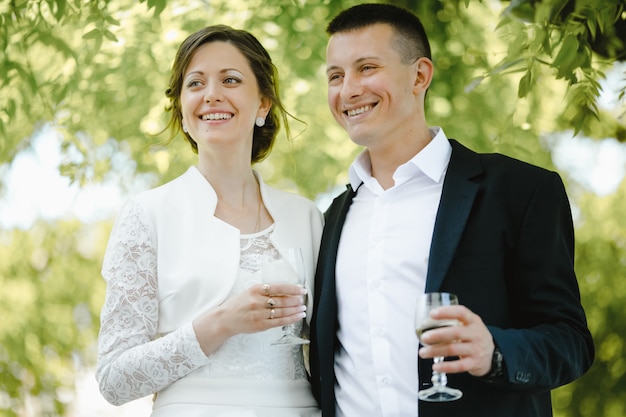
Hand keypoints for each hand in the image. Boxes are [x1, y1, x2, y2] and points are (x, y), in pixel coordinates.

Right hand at [192, 283, 306, 354]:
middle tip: (303, 299)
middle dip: (296, 299)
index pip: (278, 287)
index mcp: (255, 290)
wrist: (225, 319)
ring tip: (303, 308)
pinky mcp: (260, 325)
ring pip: (282, 311)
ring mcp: (259, 314)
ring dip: (295, 309)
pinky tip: (297, 316)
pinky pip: (279, 322)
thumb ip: (265, 291)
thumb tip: (286, 291)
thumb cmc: (238, 304)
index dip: (292, 288)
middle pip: (282, 299)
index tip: (301, 289)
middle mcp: (257, 301)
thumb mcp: (249, 292)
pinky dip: (291, 319)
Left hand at [418, 305, 493, 376]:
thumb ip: (453, 321)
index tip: (432, 314)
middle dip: (437, 335)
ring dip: (435, 351)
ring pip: (453, 349)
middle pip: (456, 333)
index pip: (461, 312)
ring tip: (423, 353)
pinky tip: (435, 366)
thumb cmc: (473, 336)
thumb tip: (426, 322)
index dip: (446, 312)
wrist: (491, 354)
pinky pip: (459, 366)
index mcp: (473, 321)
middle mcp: (476, 334)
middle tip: (424, 337)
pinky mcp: (474, 363)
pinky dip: (446, 367)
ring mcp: (476, 349)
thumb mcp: (469, 324)